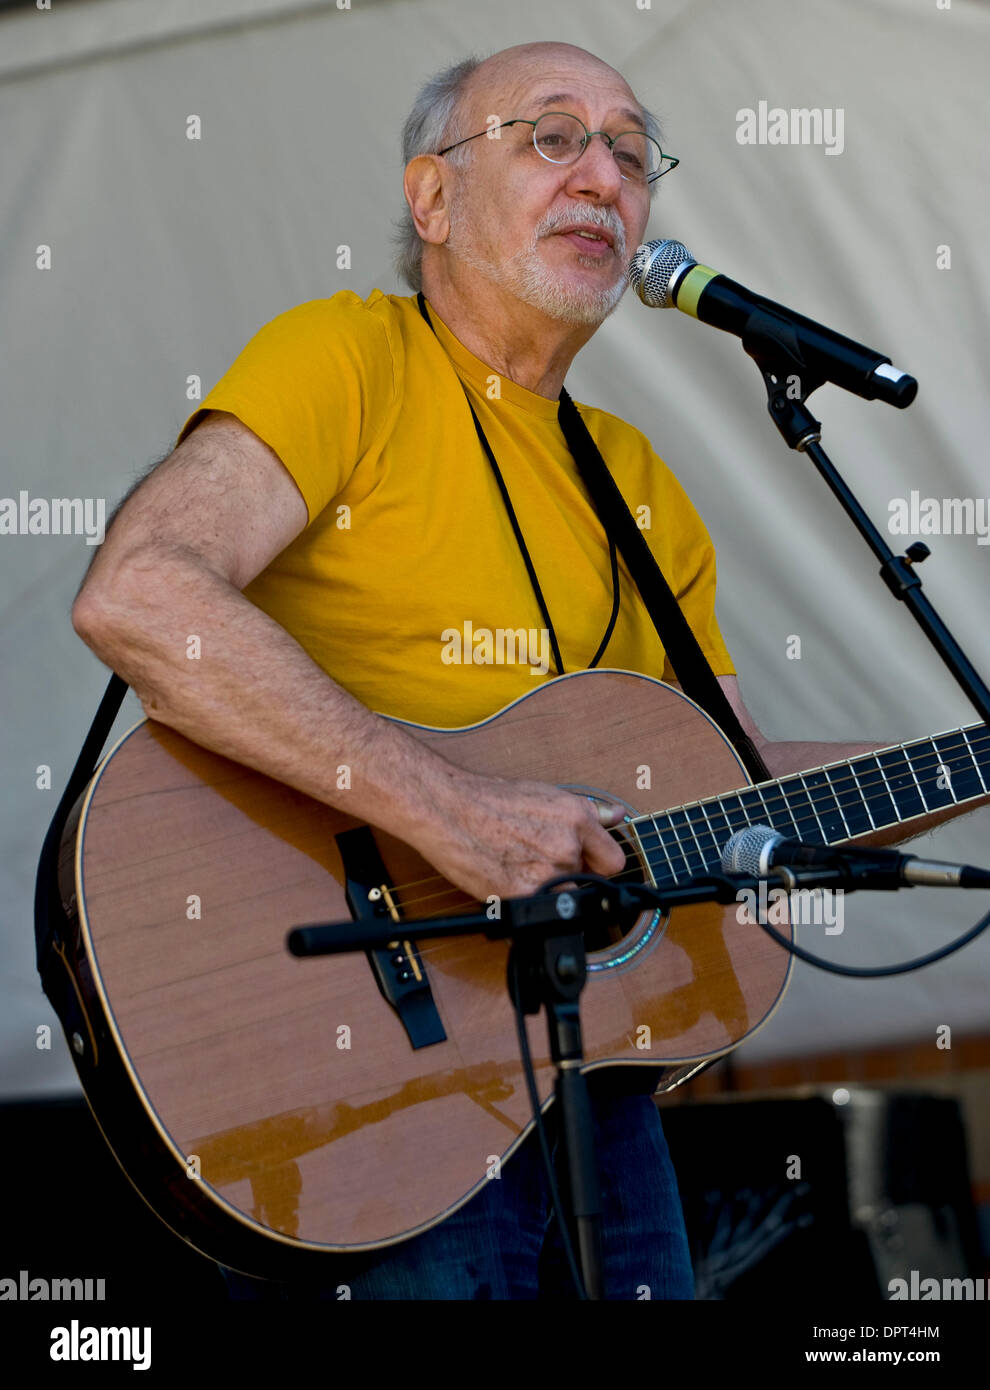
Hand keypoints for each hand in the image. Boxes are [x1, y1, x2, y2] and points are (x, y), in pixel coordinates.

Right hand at [409, 770, 627, 902]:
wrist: (447, 809)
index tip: (583, 864)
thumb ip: (587, 811)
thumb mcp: (544, 794)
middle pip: (583, 880)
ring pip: (559, 896)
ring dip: (543, 887)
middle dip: (565, 872)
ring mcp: (548, 872)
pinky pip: (536, 910)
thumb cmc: (488, 798)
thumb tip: (617, 816)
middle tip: (532, 855)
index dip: (596, 865)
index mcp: (577, 818)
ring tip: (514, 863)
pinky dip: (523, 901)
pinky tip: (504, 878)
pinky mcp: (525, 895)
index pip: (613, 861)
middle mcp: (568, 846)